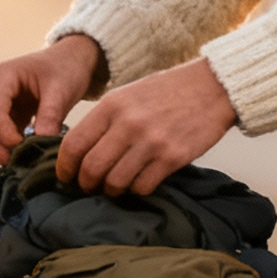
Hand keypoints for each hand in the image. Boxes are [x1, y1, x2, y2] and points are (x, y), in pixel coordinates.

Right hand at [0, 35, 104, 163]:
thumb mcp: (62, 90)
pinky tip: (20, 155)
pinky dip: (0, 147)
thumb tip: (40, 144)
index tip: (21, 150)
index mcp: (3, 76)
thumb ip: (50, 116)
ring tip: (20, 160)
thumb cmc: (64, 69)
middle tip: (19, 163)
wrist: (68, 62)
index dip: (4, 134)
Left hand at [58, 57, 238, 196]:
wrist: (212, 87)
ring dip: (111, 190)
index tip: (66, 176)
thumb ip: (104, 120)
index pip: (74, 144)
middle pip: (91, 168)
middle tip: (89, 187)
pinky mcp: (172, 157)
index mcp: (112, 105)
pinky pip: (143, 186)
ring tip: (114, 187)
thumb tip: (80, 151)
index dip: (64, 166)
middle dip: (86, 183)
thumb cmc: (167, 91)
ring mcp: (151, 142)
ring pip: (116, 182)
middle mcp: (128, 123)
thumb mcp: (128, 94)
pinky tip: (139, 182)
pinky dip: (137, 190)